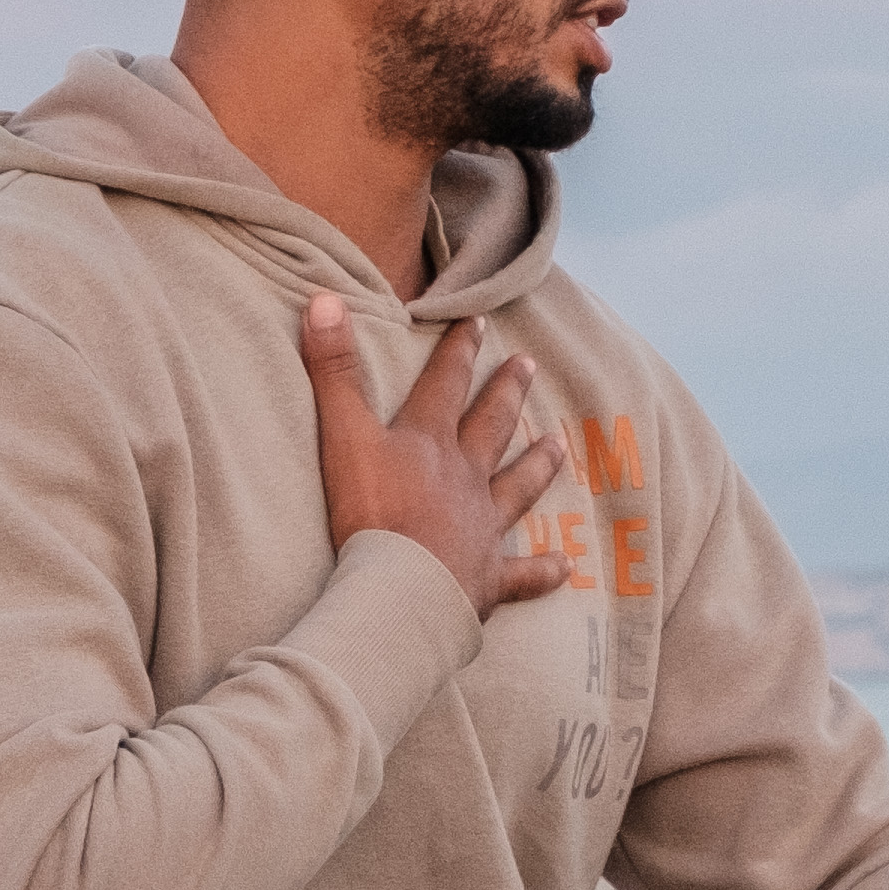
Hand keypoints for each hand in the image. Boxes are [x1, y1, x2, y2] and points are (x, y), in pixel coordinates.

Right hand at [304, 292, 570, 614]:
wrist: (400, 591)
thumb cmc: (369, 514)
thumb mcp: (343, 436)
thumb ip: (334, 371)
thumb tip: (323, 298)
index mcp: (430, 442)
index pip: (446, 383)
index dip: (459, 351)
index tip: (478, 323)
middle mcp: (465, 477)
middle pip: (491, 426)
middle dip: (507, 392)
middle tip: (527, 365)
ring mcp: (482, 526)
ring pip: (518, 487)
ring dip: (538, 464)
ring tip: (558, 444)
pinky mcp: (488, 576)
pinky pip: (522, 574)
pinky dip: (543, 571)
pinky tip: (564, 567)